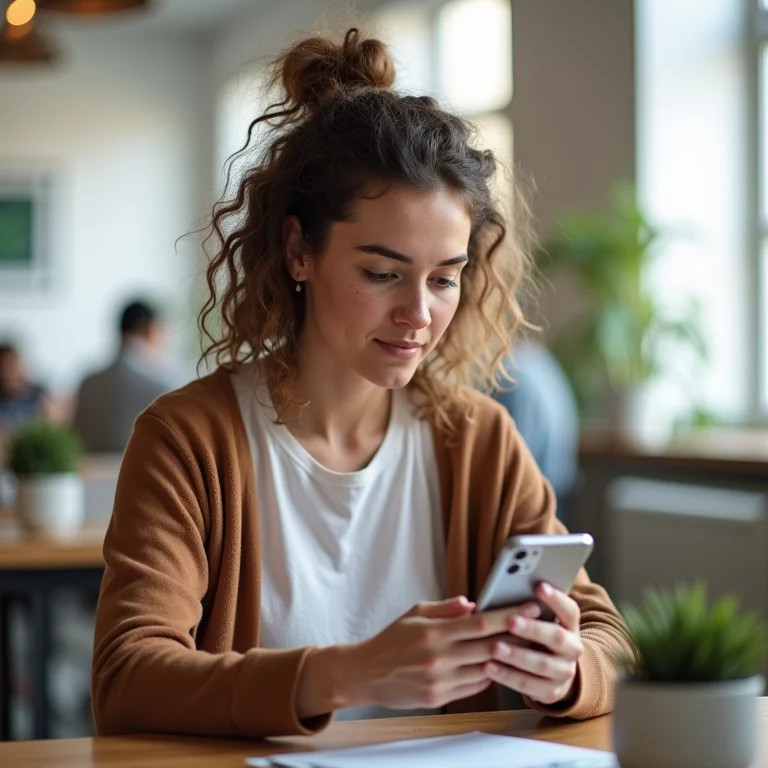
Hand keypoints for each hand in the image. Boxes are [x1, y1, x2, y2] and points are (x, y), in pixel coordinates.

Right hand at [297, 596, 541, 716]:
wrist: (366, 673)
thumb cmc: (392, 639)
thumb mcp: (415, 613)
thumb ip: (446, 608)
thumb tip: (472, 603)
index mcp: (434, 632)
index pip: (480, 623)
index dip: (508, 615)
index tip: (528, 607)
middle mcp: (439, 658)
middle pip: (489, 647)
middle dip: (517, 636)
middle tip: (539, 627)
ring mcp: (440, 681)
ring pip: (485, 670)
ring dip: (507, 659)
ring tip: (526, 647)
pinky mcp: (439, 698)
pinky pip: (473, 687)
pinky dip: (488, 676)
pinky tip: (499, 666)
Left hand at [484, 582, 582, 705]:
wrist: (554, 672)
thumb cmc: (537, 635)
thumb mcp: (539, 620)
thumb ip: (526, 606)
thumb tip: (503, 589)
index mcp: (570, 625)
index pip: (569, 610)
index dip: (556, 599)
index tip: (539, 586)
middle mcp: (573, 649)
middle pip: (557, 638)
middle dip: (533, 629)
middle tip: (511, 621)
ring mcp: (564, 672)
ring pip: (542, 665)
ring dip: (517, 655)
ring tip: (494, 647)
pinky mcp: (550, 691)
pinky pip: (528, 685)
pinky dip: (507, 675)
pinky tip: (488, 666)